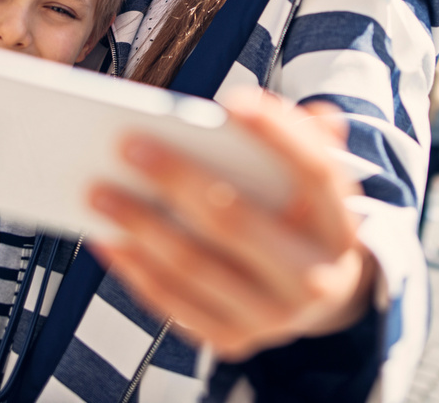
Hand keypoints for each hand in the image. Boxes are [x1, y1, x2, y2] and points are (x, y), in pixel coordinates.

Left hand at [88, 95, 375, 360]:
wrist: (319, 295)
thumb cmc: (302, 213)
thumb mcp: (316, 177)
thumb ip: (307, 138)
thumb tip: (292, 109)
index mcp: (340, 223)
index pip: (315, 171)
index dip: (279, 133)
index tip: (233, 99)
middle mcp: (313, 277)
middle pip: (237, 222)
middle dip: (178, 180)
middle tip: (128, 144)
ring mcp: (273, 316)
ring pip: (195, 266)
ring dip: (140, 226)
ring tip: (98, 190)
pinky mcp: (234, 340)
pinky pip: (175, 303)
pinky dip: (136, 268)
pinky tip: (105, 236)